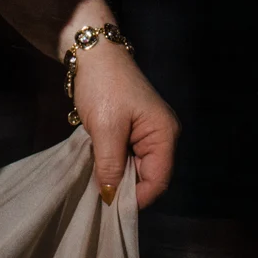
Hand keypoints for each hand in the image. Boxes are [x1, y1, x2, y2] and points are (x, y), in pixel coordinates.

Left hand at [69, 36, 177, 208]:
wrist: (93, 52)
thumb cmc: (104, 86)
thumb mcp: (105, 128)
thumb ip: (110, 165)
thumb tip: (109, 197)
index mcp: (164, 134)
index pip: (158, 181)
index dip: (135, 198)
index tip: (108, 204)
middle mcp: (162, 136)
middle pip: (147, 177)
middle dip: (123, 186)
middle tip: (96, 190)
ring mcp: (147, 132)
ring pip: (134, 168)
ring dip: (115, 174)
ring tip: (94, 176)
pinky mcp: (133, 129)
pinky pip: (126, 157)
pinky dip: (111, 162)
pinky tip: (96, 163)